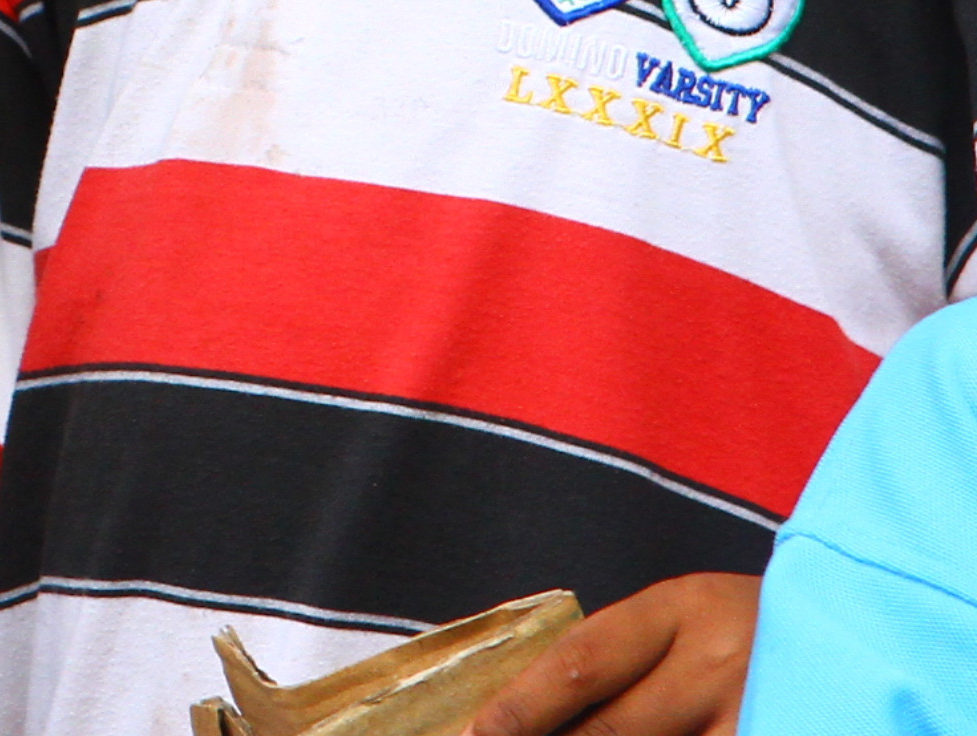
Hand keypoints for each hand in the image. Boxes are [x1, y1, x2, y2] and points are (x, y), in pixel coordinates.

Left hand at [468, 574, 757, 735]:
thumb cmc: (737, 629)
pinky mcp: (779, 734)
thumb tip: (520, 713)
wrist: (856, 624)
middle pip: (612, 729)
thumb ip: (614, 659)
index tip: (476, 733)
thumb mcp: (676, 620)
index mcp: (679, 608)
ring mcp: (756, 712)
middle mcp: (718, 662)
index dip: (521, 707)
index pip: (581, 662)